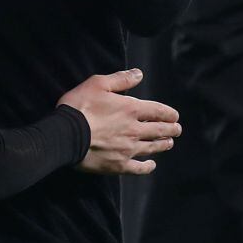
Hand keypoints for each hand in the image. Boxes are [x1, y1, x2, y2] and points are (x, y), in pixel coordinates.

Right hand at [57, 68, 180, 174]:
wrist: (66, 135)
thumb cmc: (80, 106)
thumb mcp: (98, 84)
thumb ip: (121, 79)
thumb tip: (139, 74)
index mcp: (131, 109)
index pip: (157, 111)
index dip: (169, 113)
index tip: (175, 116)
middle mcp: (134, 130)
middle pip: (159, 130)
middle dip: (171, 129)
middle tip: (177, 130)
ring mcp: (128, 149)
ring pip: (152, 147)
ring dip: (163, 145)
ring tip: (169, 143)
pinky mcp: (119, 165)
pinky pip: (139, 168)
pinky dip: (147, 167)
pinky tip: (152, 165)